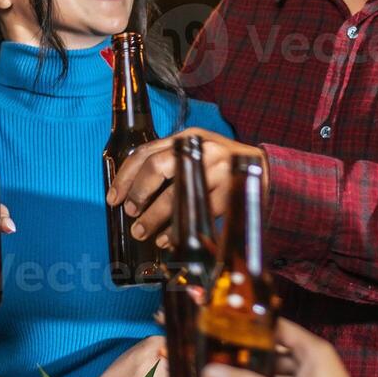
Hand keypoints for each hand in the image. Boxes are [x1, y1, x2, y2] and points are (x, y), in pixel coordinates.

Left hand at [104, 129, 264, 248]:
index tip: (114, 196)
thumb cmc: (222, 166)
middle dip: (138, 192)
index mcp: (187, 137)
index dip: (126, 176)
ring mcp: (216, 168)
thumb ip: (170, 164)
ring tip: (142, 231)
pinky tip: (167, 239)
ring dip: (154, 217)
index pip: (146, 151)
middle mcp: (200, 148)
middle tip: (130, 211)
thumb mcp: (197, 154)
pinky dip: (178, 229)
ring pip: (176, 194)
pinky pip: (196, 212)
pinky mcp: (228, 190)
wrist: (264, 170)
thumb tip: (134, 193)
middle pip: (157, 167)